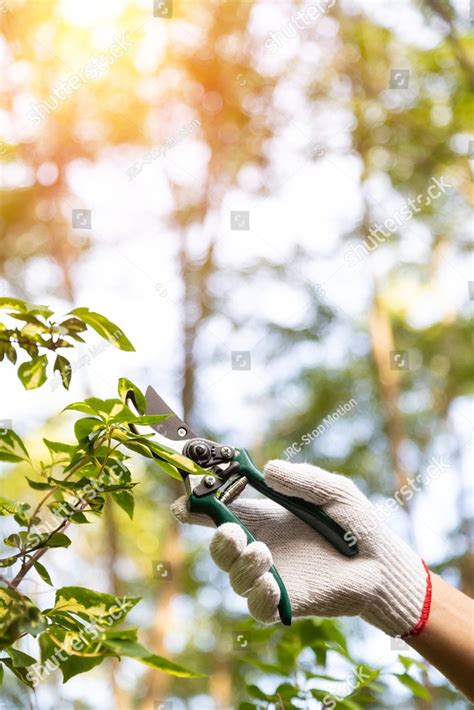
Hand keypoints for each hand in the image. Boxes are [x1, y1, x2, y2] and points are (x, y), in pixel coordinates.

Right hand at [171, 460, 430, 637]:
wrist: (383, 563)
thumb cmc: (356, 522)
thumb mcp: (333, 490)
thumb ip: (302, 480)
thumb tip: (267, 470)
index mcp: (266, 516)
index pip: (222, 510)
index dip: (199, 505)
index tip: (184, 501)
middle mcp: (262, 546)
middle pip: (221, 546)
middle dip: (216, 539)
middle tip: (230, 532)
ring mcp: (272, 576)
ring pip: (235, 577)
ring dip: (240, 565)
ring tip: (263, 553)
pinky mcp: (287, 603)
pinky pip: (259, 606)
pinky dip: (258, 596)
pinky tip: (271, 584)